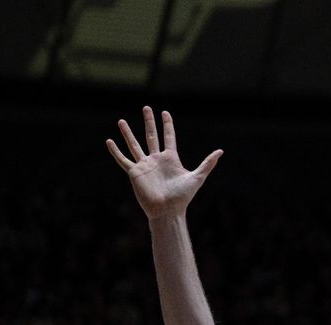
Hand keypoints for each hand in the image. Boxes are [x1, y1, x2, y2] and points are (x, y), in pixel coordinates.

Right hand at [106, 106, 222, 218]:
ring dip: (128, 133)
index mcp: (171, 159)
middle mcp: (157, 160)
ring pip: (134, 145)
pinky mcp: (135, 173)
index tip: (165, 112)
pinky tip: (109, 141)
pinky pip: (123, 160)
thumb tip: (221, 151)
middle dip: (149, 122)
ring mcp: (145, 165)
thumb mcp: (197, 177)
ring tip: (121, 121)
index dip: (167, 124)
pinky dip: (116, 151)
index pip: (168, 137)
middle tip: (146, 107)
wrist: (168, 211)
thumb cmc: (183, 197)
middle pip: (151, 136)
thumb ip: (207, 163)